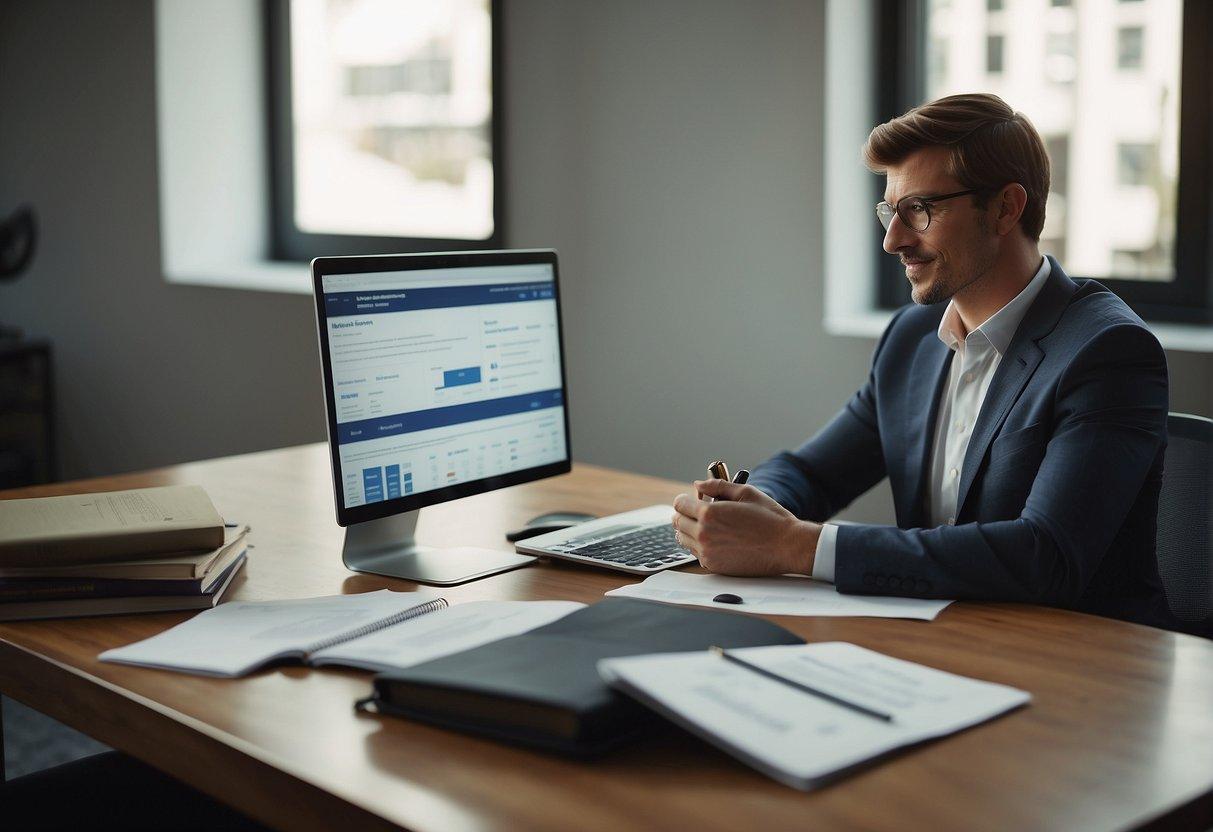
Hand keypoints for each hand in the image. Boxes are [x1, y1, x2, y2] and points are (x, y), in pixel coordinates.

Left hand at [671, 479, 819, 575]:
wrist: (786, 547)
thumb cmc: (769, 518)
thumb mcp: (745, 493)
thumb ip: (717, 486)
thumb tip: (698, 484)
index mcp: (709, 513)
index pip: (679, 504)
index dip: (686, 499)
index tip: (694, 499)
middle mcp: (704, 534)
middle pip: (677, 522)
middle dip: (685, 514)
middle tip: (701, 511)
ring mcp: (707, 553)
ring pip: (683, 539)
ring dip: (690, 530)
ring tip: (710, 526)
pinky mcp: (714, 566)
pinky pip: (696, 553)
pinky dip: (701, 545)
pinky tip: (718, 540)